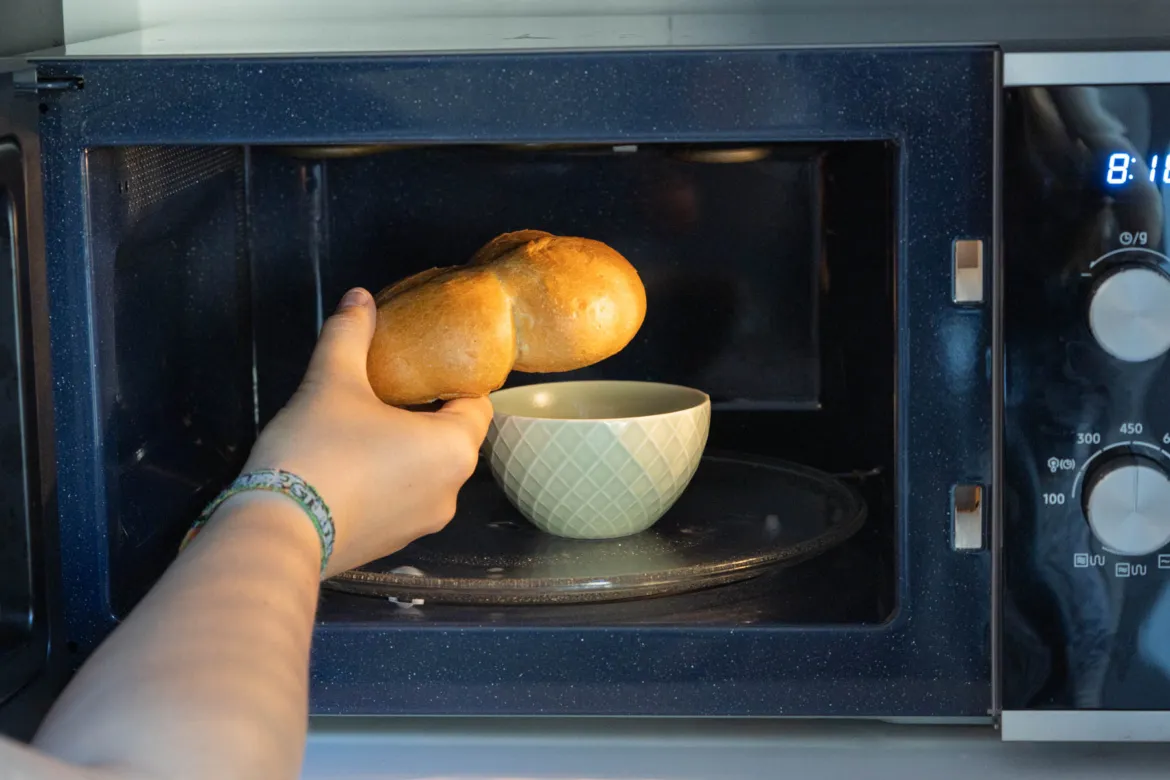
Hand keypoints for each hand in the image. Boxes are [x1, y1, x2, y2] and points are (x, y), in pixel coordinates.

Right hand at [242, 287, 491, 576]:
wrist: (277, 533)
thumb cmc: (319, 451)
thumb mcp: (332, 381)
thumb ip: (351, 334)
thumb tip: (360, 296)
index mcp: (454, 449)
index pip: (476, 404)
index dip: (454, 379)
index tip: (425, 364)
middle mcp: (451, 491)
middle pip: (452, 438)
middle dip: (425, 412)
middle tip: (389, 386)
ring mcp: (423, 525)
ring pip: (427, 471)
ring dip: (405, 447)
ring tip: (366, 422)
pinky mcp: (393, 545)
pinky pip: (403, 500)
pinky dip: (388, 479)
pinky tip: (351, 463)